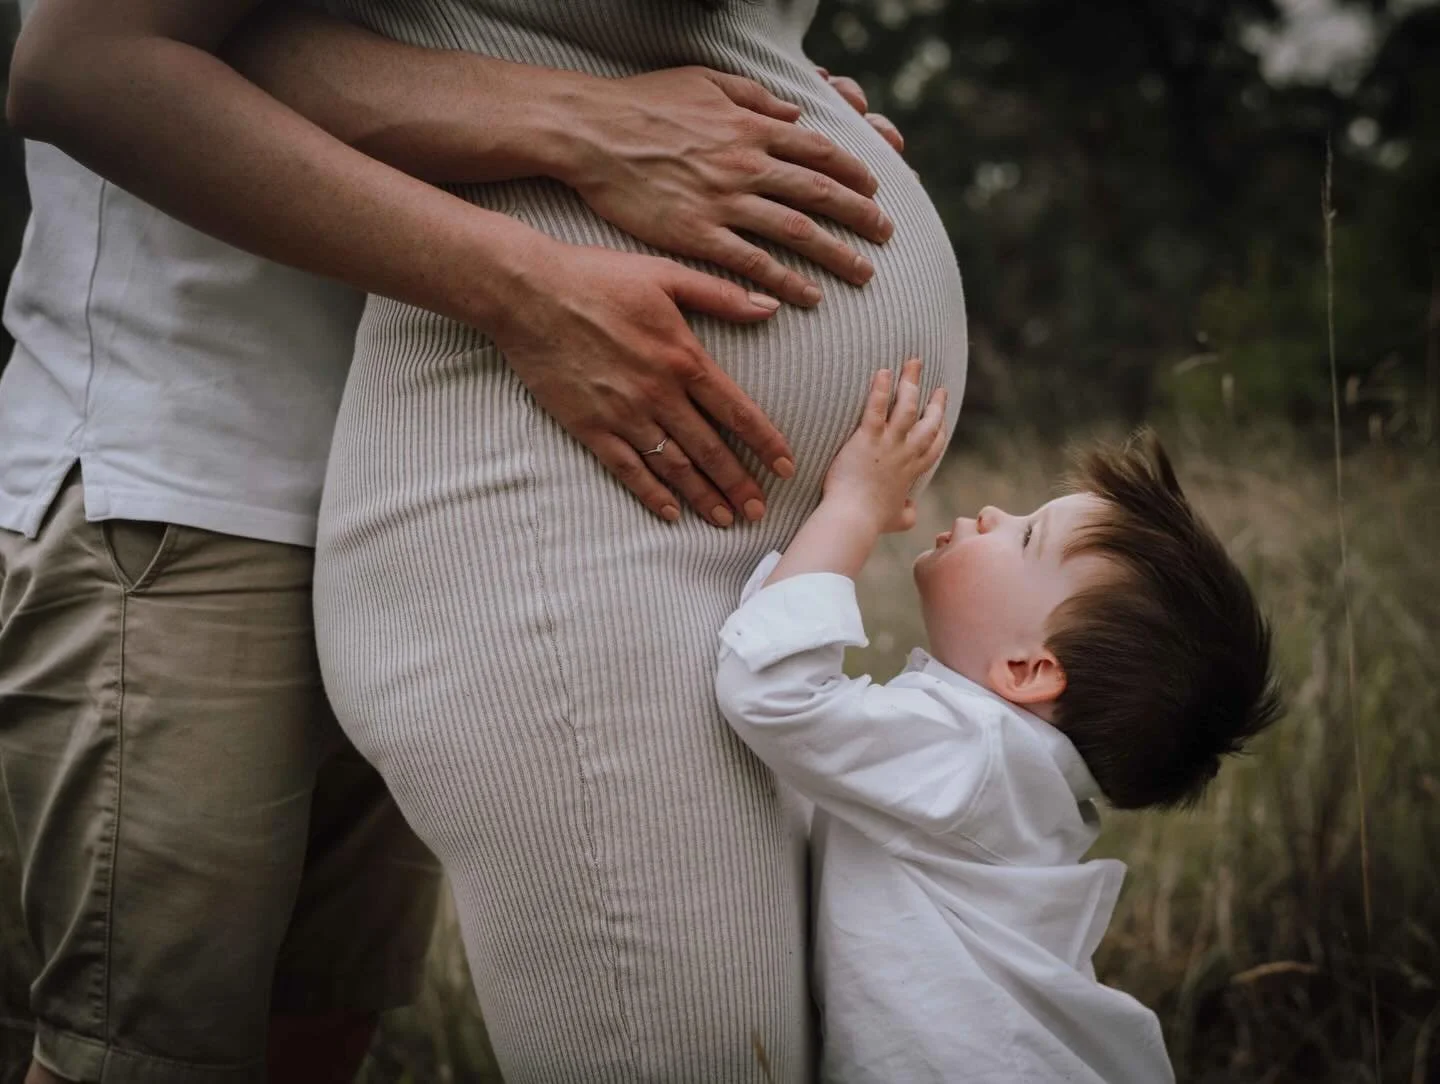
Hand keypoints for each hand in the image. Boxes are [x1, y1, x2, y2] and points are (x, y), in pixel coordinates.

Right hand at [489, 237, 794, 526]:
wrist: (529, 293)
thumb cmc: (598, 276)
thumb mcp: (666, 273)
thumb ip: (720, 295)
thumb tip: (770, 307)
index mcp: (683, 357)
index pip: (737, 411)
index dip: (765, 443)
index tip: (786, 467)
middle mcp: (659, 393)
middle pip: (710, 449)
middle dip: (739, 484)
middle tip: (759, 511)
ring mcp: (623, 414)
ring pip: (673, 466)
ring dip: (702, 497)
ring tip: (725, 519)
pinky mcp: (589, 427)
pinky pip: (627, 470)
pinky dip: (651, 495)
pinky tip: (671, 514)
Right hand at [556, 67, 891, 306]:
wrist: (592, 132)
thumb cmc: (643, 103)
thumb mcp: (705, 82)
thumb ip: (753, 97)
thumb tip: (792, 113)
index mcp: (751, 127)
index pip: (818, 151)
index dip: (853, 172)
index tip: (874, 191)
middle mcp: (746, 164)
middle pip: (820, 193)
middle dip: (860, 215)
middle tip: (886, 236)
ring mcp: (724, 201)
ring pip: (797, 231)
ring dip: (836, 254)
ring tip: (863, 273)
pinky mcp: (698, 234)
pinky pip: (753, 263)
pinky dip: (786, 281)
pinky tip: (809, 297)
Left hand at [823, 359, 946, 532]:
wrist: (853, 519)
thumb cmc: (870, 521)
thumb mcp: (897, 519)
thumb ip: (907, 513)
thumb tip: (910, 511)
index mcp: (912, 472)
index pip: (933, 446)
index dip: (940, 431)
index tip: (942, 419)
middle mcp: (905, 454)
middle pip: (928, 422)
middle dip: (935, 402)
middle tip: (939, 387)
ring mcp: (888, 444)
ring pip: (906, 407)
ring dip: (911, 383)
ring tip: (913, 363)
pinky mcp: (867, 438)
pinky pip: (875, 408)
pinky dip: (880, 388)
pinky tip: (883, 371)